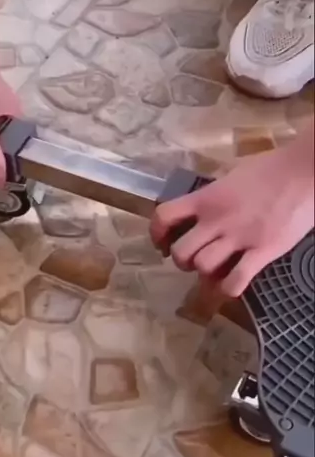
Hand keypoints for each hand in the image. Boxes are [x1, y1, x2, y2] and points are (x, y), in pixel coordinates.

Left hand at [151, 141, 313, 296]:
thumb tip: (202, 206)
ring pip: (204, 268)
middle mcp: (216, 220)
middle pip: (181, 253)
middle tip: (194, 259)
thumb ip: (214, 193)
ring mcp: (239, 237)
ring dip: (206, 274)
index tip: (162, 243)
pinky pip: (236, 281)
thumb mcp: (231, 174)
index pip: (164, 217)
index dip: (157, 234)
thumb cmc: (271, 168)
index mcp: (206, 198)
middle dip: (183, 261)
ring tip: (216, 270)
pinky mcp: (262, 251)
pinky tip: (233, 284)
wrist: (304, 171)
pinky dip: (229, 288)